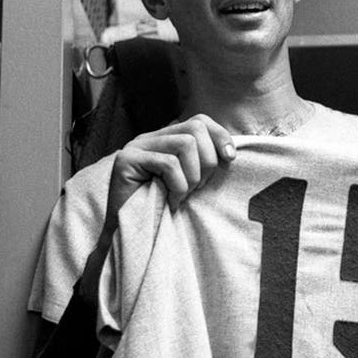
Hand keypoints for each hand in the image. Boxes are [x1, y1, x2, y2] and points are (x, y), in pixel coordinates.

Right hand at [108, 114, 235, 216]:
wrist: (130, 237)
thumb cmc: (163, 211)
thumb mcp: (190, 183)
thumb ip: (203, 164)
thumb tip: (231, 153)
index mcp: (166, 140)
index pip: (199, 121)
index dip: (220, 137)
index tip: (230, 159)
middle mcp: (150, 138)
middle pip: (196, 128)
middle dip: (207, 160)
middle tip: (197, 188)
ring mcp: (136, 147)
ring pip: (185, 144)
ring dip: (192, 176)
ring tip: (181, 196)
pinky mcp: (126, 160)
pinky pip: (169, 164)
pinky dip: (177, 186)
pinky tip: (170, 202)